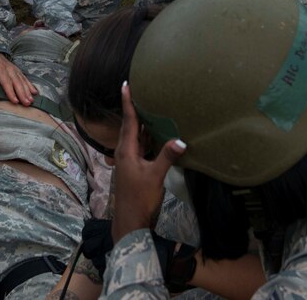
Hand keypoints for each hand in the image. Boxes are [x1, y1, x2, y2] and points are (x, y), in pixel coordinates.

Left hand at [0, 51, 37, 105]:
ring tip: (31, 101)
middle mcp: (8, 68)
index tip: (14, 100)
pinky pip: (24, 78)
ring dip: (27, 91)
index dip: (10, 91)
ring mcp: (13, 69)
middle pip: (16, 82)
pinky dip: (30, 85)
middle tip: (26, 103)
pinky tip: (34, 92)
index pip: (5, 81)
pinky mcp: (17, 70)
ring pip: (22, 80)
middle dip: (22, 93)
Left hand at [111, 83, 185, 242]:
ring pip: (137, 137)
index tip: (125, 84)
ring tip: (153, 107)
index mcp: (126, 150)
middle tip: (144, 90)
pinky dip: (149, 138)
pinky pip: (142, 147)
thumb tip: (181, 140)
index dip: (128, 102)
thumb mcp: (155, 177)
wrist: (130, 223)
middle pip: (131, 126)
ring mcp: (129, 161)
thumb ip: (167, 157)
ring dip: (143, 124)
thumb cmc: (139, 199)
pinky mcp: (136, 169)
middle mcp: (125, 152)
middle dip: (136, 109)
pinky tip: (158, 134)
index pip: (128, 121)